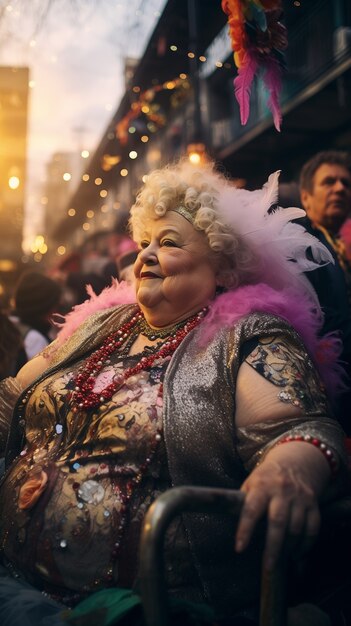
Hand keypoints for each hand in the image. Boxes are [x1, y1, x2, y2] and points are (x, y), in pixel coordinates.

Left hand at [235, 446, 325, 569]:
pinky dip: (306, 544)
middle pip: (277, 522)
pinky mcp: (313, 504)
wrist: (296, 461)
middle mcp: (282, 491)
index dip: (245, 530)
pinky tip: (297, 554)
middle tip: (267, 567)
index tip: (239, 548)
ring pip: (296, 528)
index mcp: (262, 486)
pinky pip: (312, 528)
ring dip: (289, 548)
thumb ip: (244, 502)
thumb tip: (232, 528)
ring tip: (281, 561)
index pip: (251, 509)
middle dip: (272, 547)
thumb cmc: (266, 478)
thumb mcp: (251, 482)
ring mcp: (299, 497)